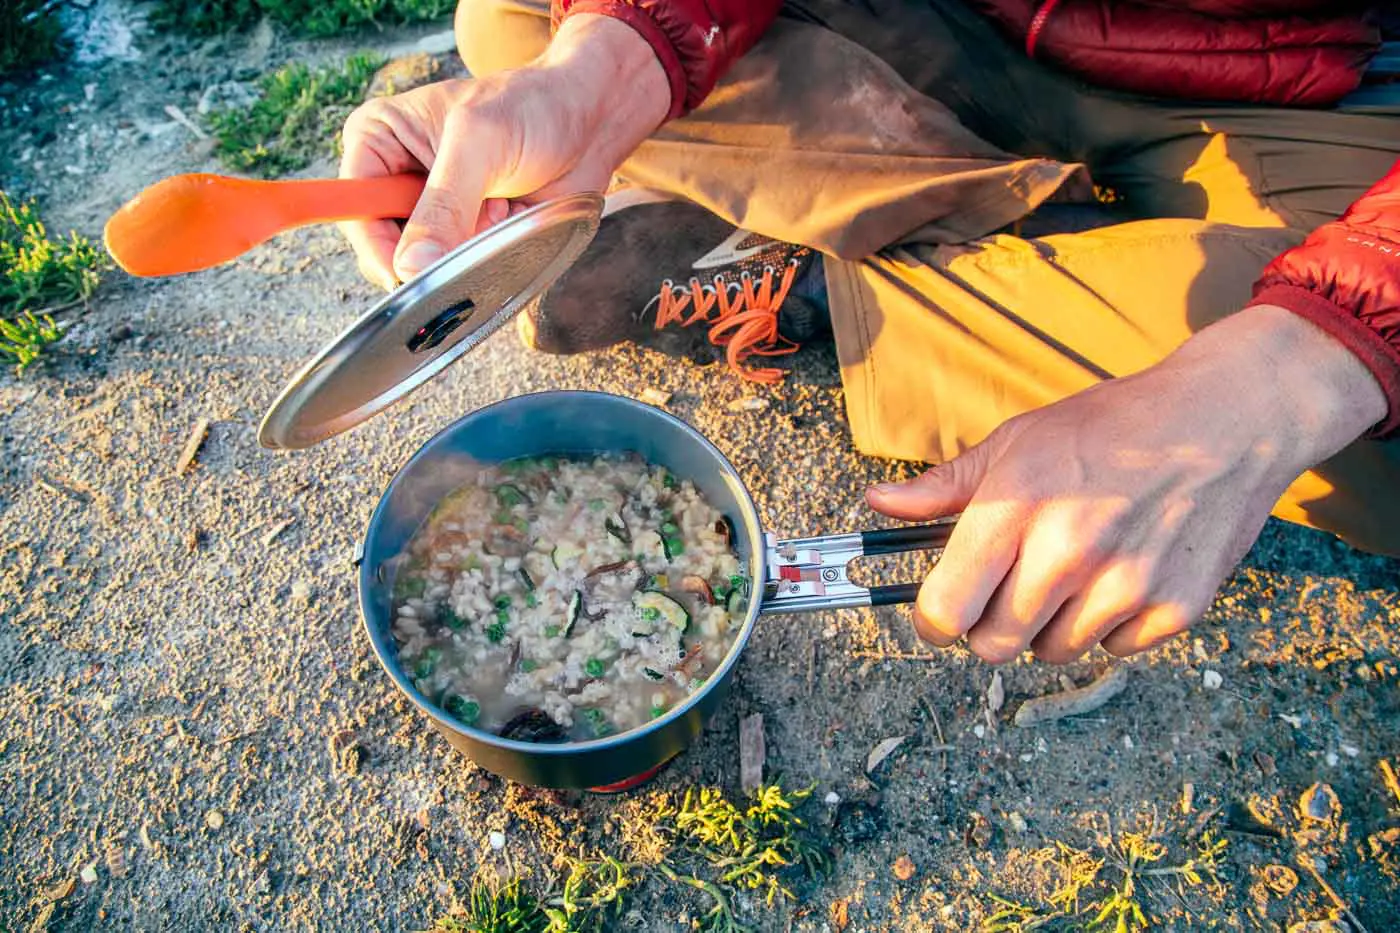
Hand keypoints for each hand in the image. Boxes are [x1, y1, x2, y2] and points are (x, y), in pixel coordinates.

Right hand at [338, 14, 668, 289]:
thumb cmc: (533, 108)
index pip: (353, 209)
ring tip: (499, 206)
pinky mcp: (464, 237)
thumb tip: (411, 266)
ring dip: (469, 249)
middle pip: (387, 248)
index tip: (408, 273)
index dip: (376, 247)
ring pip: (428, 266)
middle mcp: (397, 179)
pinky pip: (462, 271)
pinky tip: (509, 219)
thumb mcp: (480, 143)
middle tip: (479, 217)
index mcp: (378, 140)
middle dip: (434, 248)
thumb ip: (443, 205)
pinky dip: (488, 257)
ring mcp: (432, 213)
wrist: (590, 125)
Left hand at [867, 305, 1386, 663]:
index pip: (946, 609)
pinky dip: (1107, 625)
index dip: (933, 620)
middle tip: (1009, 585)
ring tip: (1070, 571)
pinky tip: (1119, 573)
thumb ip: (945, 486)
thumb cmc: (1113, 425)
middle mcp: (1068, 554)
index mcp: (1017, 508)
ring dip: (1048, 625)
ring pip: (1051, 652)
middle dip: (989, 623)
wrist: (1227, 419)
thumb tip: (879, 502)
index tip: (940, 612)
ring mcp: (1125, 586)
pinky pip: (1112, 649)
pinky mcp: (1174, 608)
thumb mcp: (1018, 440)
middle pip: (993, 644)